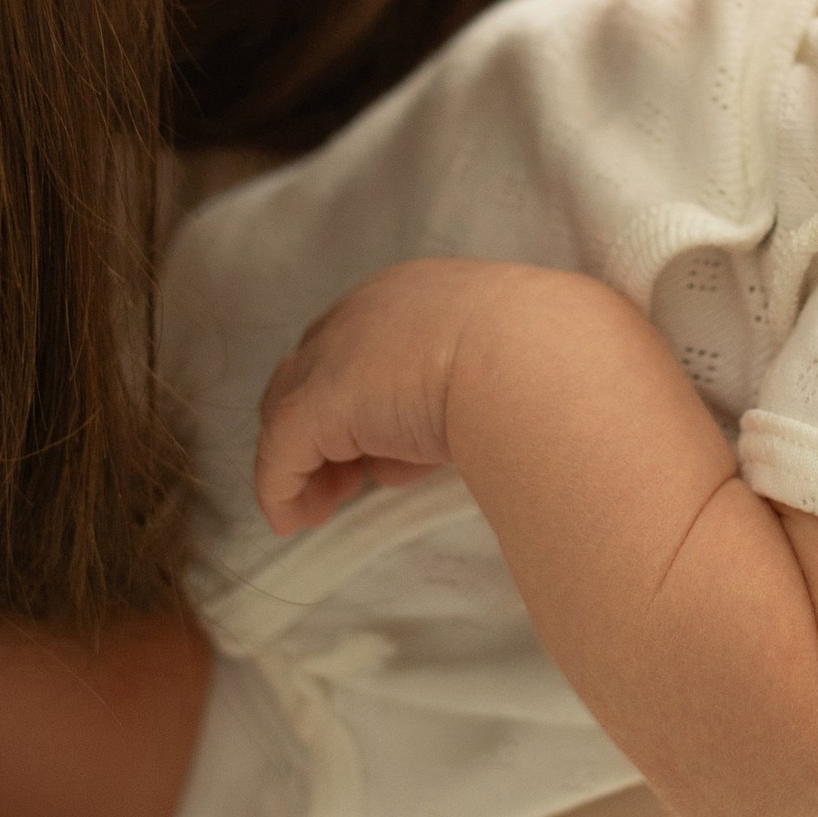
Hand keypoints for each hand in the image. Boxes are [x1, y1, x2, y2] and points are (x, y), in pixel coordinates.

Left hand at [253, 257, 507, 531]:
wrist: (530, 354)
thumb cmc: (538, 357)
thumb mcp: (495, 371)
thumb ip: (452, 397)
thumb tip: (425, 442)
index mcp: (411, 296)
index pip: (359, 349)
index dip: (355, 402)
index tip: (368, 451)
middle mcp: (363, 313)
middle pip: (312, 374)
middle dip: (318, 432)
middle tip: (338, 485)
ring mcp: (335, 354)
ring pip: (291, 411)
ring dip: (300, 463)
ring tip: (316, 510)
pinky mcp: (319, 400)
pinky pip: (283, 451)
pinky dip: (280, 488)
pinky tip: (288, 520)